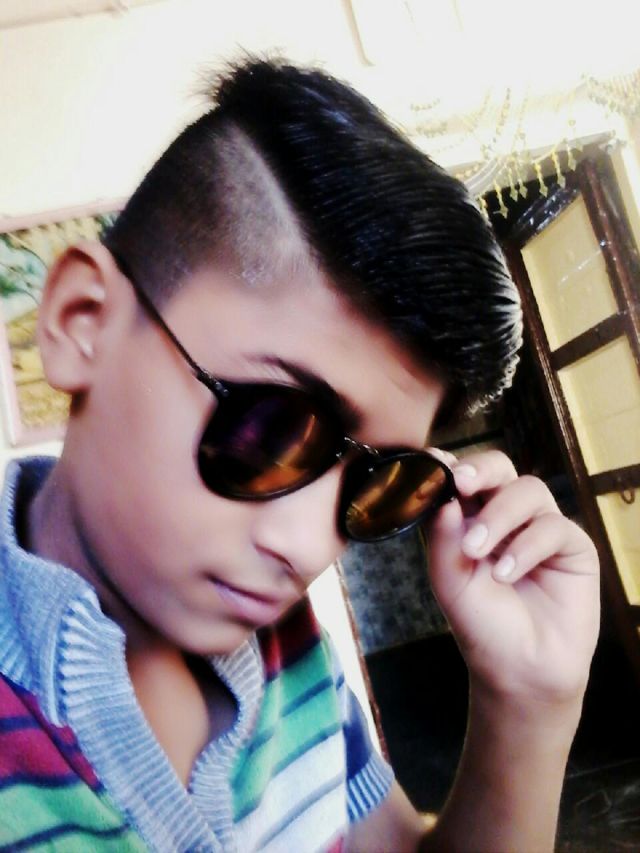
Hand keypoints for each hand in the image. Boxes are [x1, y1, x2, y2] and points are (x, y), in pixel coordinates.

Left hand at [425, 449, 599, 706]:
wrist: (518, 670)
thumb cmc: (481, 623)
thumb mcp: (449, 581)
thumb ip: (443, 538)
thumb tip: (446, 498)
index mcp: (472, 516)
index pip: (464, 477)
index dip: (450, 466)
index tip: (434, 464)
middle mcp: (507, 515)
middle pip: (500, 469)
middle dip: (480, 469)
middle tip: (462, 482)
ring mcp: (541, 527)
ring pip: (527, 490)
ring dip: (499, 515)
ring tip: (476, 550)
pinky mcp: (573, 547)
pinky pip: (553, 527)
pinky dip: (526, 547)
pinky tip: (506, 573)